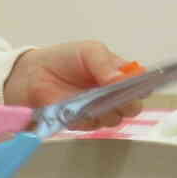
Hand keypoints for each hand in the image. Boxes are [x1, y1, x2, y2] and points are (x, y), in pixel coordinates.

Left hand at [4, 41, 138, 126]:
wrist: (33, 73)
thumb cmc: (64, 59)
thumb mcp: (89, 51)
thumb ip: (106, 63)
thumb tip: (121, 79)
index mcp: (120, 75)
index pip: (143, 84)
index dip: (143, 86)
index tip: (137, 84)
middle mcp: (113, 95)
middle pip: (133, 107)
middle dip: (127, 102)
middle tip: (114, 93)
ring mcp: (98, 110)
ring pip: (115, 119)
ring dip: (105, 110)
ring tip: (91, 98)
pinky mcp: (81, 122)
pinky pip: (92, 126)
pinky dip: (86, 118)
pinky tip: (76, 107)